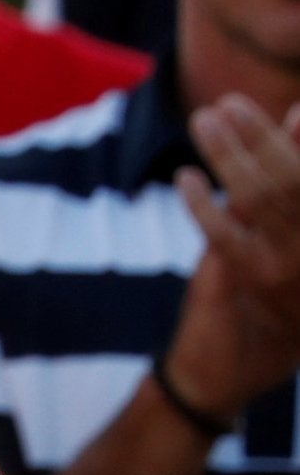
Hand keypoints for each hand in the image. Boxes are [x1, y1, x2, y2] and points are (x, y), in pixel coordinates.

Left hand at [167, 95, 299, 422]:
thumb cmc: (270, 291)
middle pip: (291, 178)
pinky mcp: (252, 283)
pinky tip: (185, 179)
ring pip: (261, 197)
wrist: (236, 369)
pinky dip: (202, 202)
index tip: (289, 108)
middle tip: (225, 105)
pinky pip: (225, 234)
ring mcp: (291, 266)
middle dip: (258, 137)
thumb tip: (295, 116)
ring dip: (228, 156)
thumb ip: (294, 174)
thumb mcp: (287, 231)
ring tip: (204, 123)